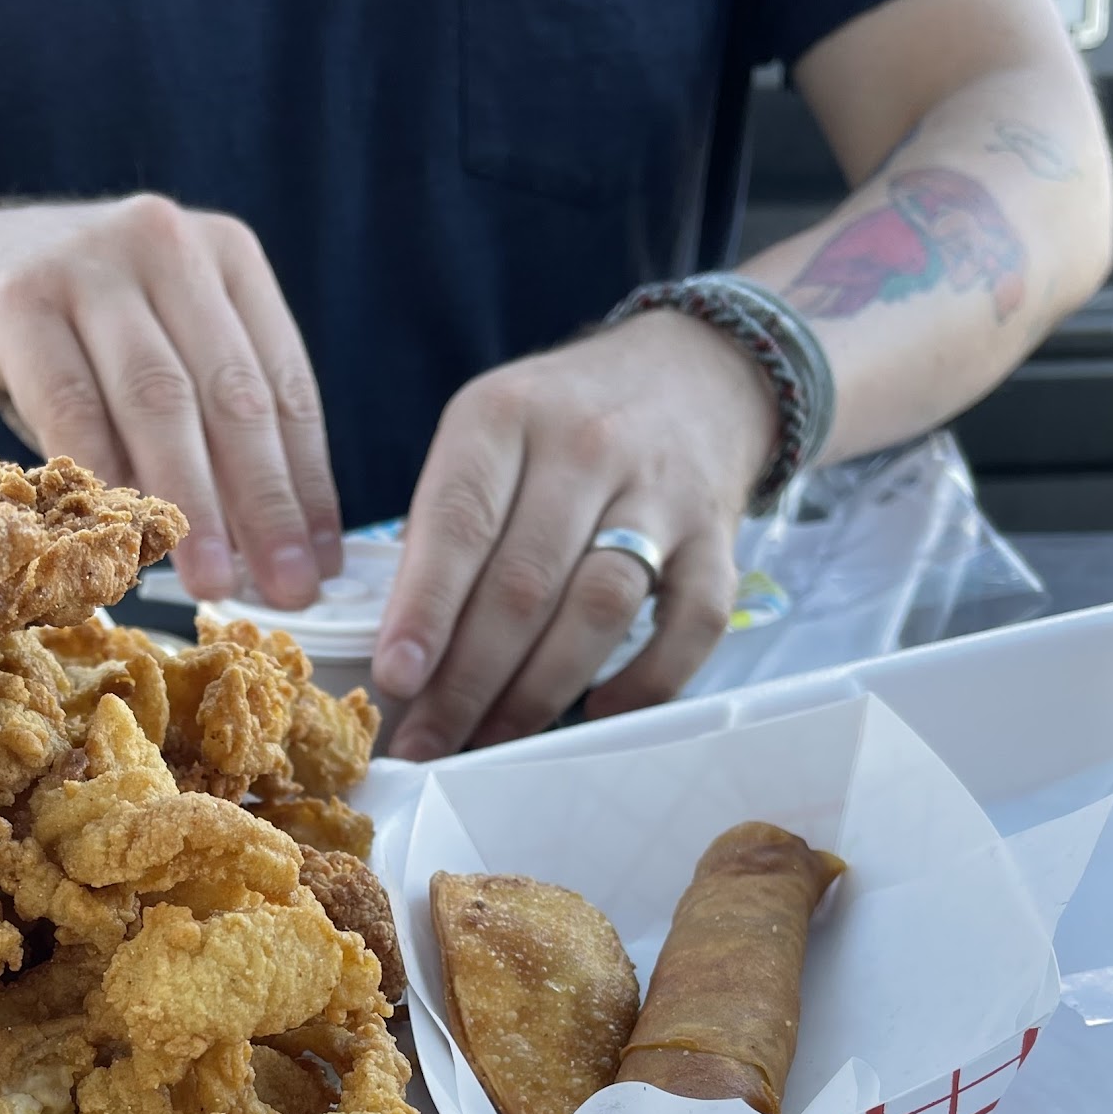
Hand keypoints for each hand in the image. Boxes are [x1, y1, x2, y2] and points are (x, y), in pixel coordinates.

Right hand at [0, 193, 340, 606]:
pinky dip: (104, 479)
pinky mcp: (16, 300)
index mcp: (225, 255)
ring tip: (213, 584)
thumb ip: (213, 430)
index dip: (307, 486)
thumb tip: (279, 553)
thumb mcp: (154, 363)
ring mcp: (89, 263)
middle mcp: (165, 242)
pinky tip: (125, 540)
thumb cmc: (67, 341)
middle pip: (232, 396)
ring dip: (192, 505)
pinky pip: (71, 407)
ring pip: (160, 403)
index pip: (284, 387)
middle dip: (264, 506)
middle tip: (286, 591)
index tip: (317, 569)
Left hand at [372, 310, 778, 757]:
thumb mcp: (485, 436)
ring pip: (598, 610)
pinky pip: (692, 624)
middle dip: (467, 680)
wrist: (695, 371)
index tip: (395, 680)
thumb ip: (445, 527)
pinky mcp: (717, 538)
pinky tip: (598, 711)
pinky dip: (646, 680)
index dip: (425, 611)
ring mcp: (660, 494)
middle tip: (427, 741)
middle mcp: (585, 448)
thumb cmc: (562, 422)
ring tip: (490, 739)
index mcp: (504, 416)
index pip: (459, 524)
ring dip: (539, 691)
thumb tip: (406, 650)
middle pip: (523, 585)